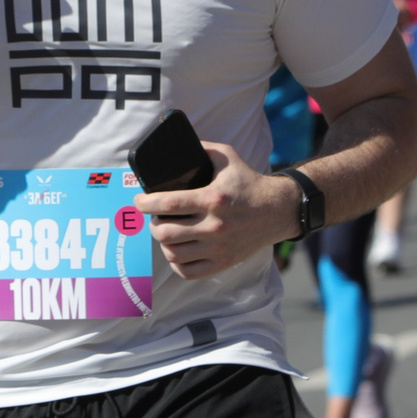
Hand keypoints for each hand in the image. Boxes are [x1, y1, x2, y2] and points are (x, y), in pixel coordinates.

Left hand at [138, 142, 296, 279]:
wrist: (277, 210)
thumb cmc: (249, 183)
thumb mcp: (228, 158)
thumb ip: (202, 149)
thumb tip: (178, 145)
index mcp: (213, 199)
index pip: (169, 203)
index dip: (146, 203)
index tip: (139, 201)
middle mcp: (215, 226)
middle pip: (166, 232)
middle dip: (153, 224)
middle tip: (155, 217)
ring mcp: (219, 248)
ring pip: (174, 253)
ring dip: (164, 243)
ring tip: (166, 233)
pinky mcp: (223, 262)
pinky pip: (188, 271)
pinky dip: (177, 262)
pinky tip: (178, 251)